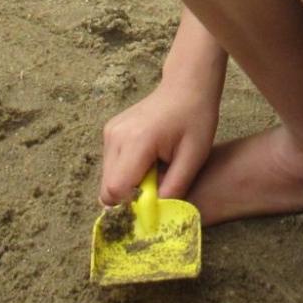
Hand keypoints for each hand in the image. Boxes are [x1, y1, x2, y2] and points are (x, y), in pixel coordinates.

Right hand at [99, 80, 218, 205]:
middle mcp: (116, 136)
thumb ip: (174, 188)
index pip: (115, 190)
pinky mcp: (110, 131)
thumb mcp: (194, 157)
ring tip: (155, 172)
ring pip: (107, 179)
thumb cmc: (195, 120)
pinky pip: (110, 165)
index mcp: (137, 141)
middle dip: (130, 198)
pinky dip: (126, 172)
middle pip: (107, 188)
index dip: (131, 206)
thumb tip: (156, 215)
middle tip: (158, 188)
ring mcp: (110, 132)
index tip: (153, 204)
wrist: (186, 87)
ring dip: (128, 185)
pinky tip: (148, 162)